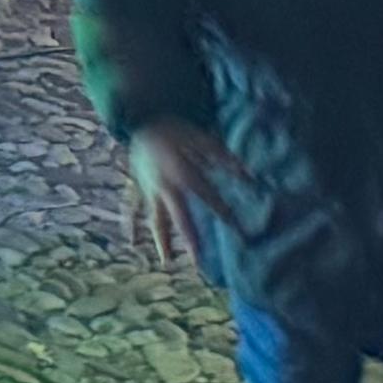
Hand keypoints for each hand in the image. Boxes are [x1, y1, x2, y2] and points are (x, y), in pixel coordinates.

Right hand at [121, 121, 247, 267]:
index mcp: (183, 173)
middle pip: (180, 218)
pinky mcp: (137, 187)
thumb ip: (225, 160)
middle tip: (199, 263)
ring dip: (162, 240)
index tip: (238, 232)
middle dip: (190, 240)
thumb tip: (251, 177)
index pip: (208, 198)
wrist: (140, 119)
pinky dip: (131, 225)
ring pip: (155, 218)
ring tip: (167, 261)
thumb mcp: (202, 139)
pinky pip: (133, 208)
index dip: (224, 214)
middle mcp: (165, 186)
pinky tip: (132, 242)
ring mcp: (149, 189)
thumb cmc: (175, 130)